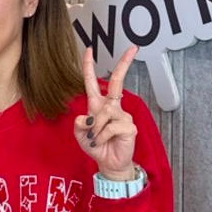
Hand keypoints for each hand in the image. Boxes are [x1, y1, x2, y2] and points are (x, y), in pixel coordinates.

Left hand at [75, 46, 138, 179]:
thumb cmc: (97, 147)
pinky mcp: (129, 126)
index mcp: (98, 106)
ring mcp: (122, 116)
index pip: (93, 83)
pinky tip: (102, 141)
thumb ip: (78, 126)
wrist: (109, 163)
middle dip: (124, 64)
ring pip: (105, 112)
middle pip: (117, 82)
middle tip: (133, 48)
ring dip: (96, 128)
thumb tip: (84, 117)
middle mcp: (111, 107)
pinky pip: (111, 126)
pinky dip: (102, 135)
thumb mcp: (80, 136)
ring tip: (95, 139)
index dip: (89, 67)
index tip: (89, 50)